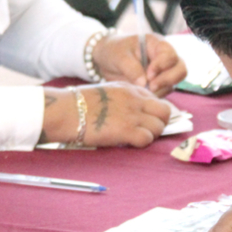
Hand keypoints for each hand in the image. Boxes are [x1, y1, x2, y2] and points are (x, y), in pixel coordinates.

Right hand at [41, 83, 170, 147]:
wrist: (67, 111)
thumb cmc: (80, 104)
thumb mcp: (107, 92)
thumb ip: (124, 99)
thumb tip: (135, 113)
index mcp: (129, 88)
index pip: (156, 99)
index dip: (153, 112)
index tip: (146, 120)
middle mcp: (135, 99)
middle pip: (165, 112)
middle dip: (160, 123)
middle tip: (148, 131)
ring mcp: (132, 114)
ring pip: (159, 127)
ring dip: (151, 135)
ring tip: (135, 137)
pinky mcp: (127, 130)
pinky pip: (147, 139)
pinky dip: (141, 143)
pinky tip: (129, 142)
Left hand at [92, 32, 185, 95]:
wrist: (106, 61)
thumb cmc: (114, 51)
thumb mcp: (119, 55)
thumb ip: (131, 68)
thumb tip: (143, 83)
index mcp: (157, 45)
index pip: (170, 55)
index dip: (162, 65)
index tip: (149, 74)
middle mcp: (164, 58)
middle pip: (180, 69)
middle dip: (167, 79)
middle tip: (151, 86)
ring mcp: (163, 72)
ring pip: (174, 83)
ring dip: (161, 89)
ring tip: (143, 91)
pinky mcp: (158, 85)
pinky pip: (164, 92)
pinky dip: (156, 95)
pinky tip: (143, 94)